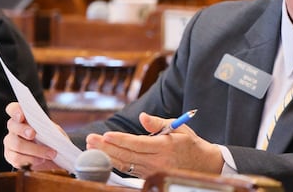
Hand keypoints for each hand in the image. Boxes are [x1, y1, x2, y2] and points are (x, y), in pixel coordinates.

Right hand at [3, 102, 61, 170]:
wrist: (53, 156)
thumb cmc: (52, 139)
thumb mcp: (54, 131)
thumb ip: (49, 128)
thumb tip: (47, 130)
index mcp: (23, 118)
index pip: (13, 109)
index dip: (15, 110)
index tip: (21, 115)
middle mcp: (13, 128)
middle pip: (12, 126)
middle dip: (23, 129)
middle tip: (33, 134)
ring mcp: (10, 143)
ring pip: (16, 144)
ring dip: (35, 149)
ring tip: (50, 153)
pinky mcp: (10, 157)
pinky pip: (17, 159)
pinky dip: (31, 160)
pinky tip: (41, 160)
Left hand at [86, 112, 222, 177]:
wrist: (201, 164)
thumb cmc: (189, 142)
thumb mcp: (178, 127)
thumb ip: (157, 122)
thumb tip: (142, 117)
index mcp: (164, 147)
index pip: (137, 144)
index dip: (120, 140)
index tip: (106, 134)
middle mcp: (156, 161)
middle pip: (126, 155)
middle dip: (106, 147)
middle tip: (91, 138)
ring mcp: (151, 170)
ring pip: (124, 164)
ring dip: (106, 155)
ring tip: (92, 146)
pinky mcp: (148, 176)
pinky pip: (128, 169)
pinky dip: (114, 162)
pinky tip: (104, 155)